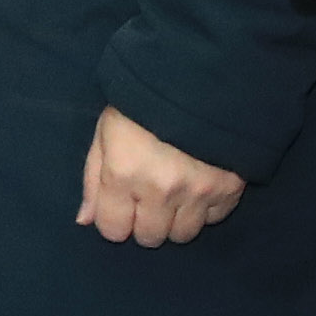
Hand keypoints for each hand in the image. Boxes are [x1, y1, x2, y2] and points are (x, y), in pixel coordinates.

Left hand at [74, 106, 243, 247]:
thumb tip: (86, 221)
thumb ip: (94, 179)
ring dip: (175, 220)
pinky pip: (214, 219)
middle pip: (150, 238)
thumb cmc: (140, 103)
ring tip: (175, 193)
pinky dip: (205, 209)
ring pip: (183, 235)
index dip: (114, 220)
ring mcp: (198, 191)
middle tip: (148, 198)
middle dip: (144, 222)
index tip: (120, 205)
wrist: (198, 77)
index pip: (114, 231)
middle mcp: (160, 190)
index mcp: (123, 174)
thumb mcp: (105, 133)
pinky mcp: (230, 188)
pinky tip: (198, 184)